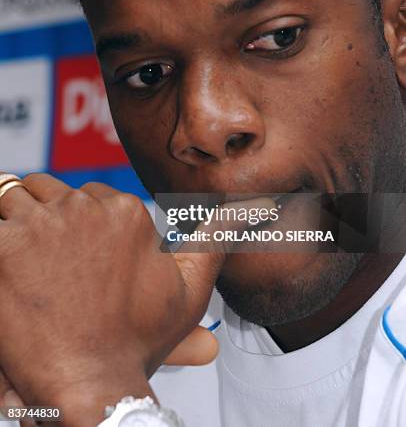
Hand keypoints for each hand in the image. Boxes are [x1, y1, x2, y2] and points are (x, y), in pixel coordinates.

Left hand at [0, 174, 223, 425]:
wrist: (87, 382)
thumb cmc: (135, 340)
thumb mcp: (188, 291)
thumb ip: (217, 239)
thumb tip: (251, 206)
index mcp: (126, 212)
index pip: (88, 198)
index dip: (77, 228)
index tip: (72, 259)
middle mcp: (87, 208)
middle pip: (53, 194)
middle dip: (47, 220)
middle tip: (46, 265)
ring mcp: (43, 223)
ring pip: (18, 197)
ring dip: (18, 222)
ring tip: (26, 264)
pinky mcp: (4, 242)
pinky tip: (7, 263)